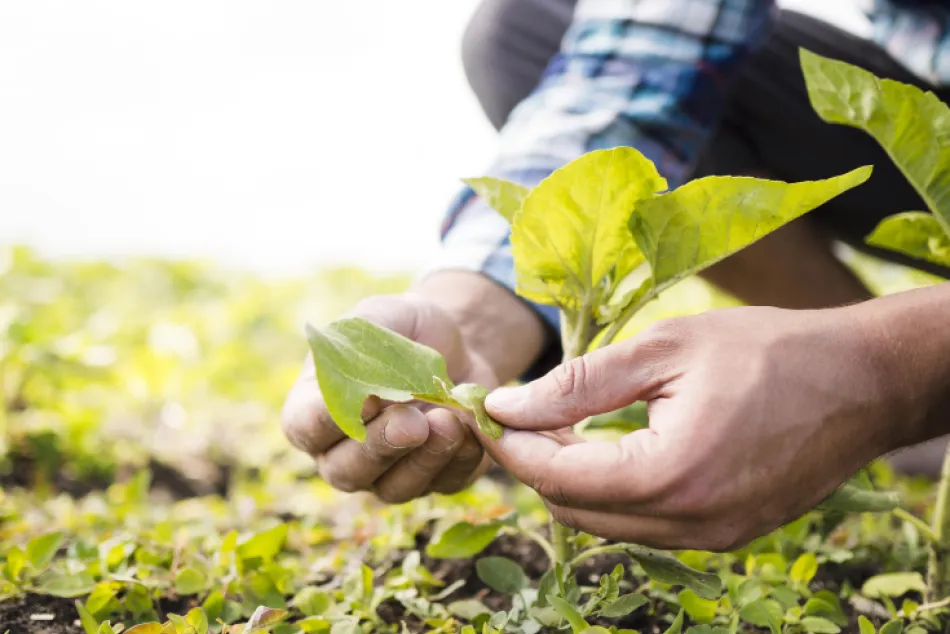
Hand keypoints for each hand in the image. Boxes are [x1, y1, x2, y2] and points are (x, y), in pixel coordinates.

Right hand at [282, 293, 495, 502]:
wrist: (458, 345)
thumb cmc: (405, 330)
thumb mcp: (381, 316)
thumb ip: (361, 344)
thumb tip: (364, 392)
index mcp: (316, 408)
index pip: (305, 428)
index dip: (328, 420)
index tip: (364, 399)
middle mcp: (344, 451)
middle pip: (346, 471)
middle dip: (381, 447)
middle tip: (413, 421)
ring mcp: (388, 472)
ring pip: (394, 488)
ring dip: (423, 459)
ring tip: (448, 421)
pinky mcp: (436, 479)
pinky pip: (444, 483)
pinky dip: (460, 459)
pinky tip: (470, 428)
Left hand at [480, 304, 911, 550]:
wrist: (863, 381)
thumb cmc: (767, 350)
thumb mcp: (664, 350)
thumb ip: (578, 384)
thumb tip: (506, 406)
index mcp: (669, 475)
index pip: (557, 477)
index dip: (510, 444)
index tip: (484, 410)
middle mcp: (689, 523)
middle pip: (573, 510)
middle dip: (534, 464)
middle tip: (515, 414)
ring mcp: (711, 538)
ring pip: (605, 523)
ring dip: (571, 480)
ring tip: (559, 424)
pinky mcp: (726, 535)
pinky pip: (644, 524)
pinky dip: (613, 491)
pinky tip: (608, 446)